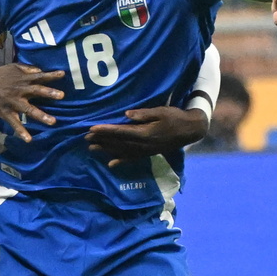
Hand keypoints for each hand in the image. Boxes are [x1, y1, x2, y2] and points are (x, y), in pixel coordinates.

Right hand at [0, 64, 64, 141]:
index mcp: (22, 79)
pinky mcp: (6, 113)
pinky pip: (15, 123)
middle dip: (49, 93)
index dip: (51, 76)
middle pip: (36, 91)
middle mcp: (19, 90)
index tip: (63, 75)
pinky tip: (29, 139)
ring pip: (29, 109)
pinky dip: (21, 131)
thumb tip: (40, 71)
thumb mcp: (11, 67)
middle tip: (62, 96)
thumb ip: (27, 68)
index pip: (39, 76)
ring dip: (41, 115)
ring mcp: (13, 102)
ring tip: (53, 122)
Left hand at [85, 106, 207, 168]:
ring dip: (106, 150)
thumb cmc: (175, 117)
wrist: (190, 131)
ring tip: (92, 148)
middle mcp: (143, 144)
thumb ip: (143, 114)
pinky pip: (132, 159)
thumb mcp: (161, 111)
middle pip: (118, 142)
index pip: (121, 131)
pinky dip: (120, 161)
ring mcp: (145, 151)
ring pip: (121, 151)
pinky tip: (110, 164)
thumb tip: (126, 114)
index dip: (106, 130)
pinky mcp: (147, 154)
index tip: (92, 128)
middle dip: (101, 140)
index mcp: (145, 133)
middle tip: (86, 138)